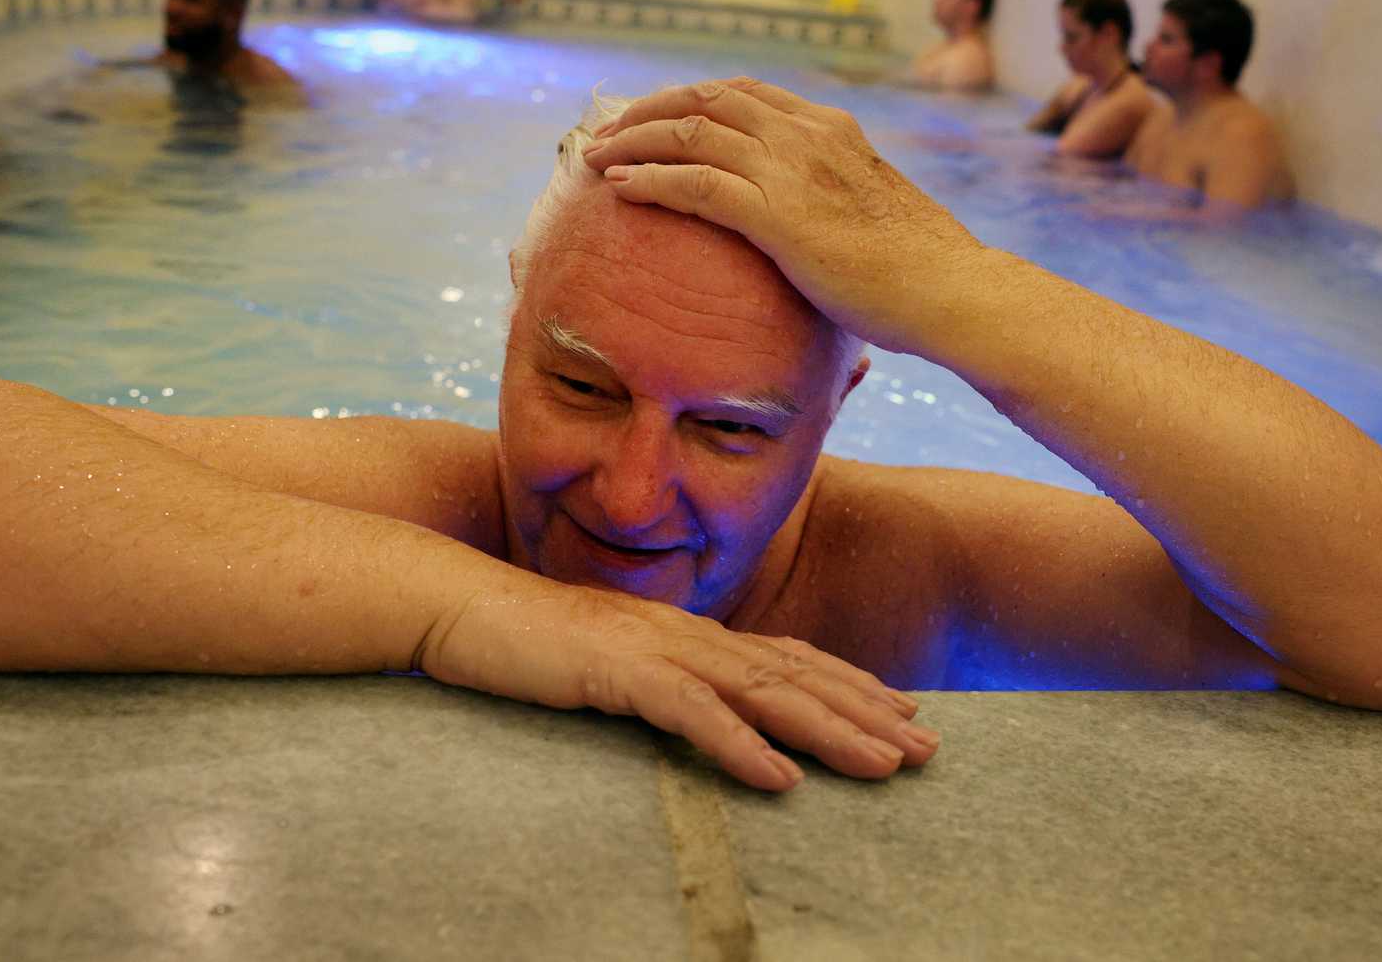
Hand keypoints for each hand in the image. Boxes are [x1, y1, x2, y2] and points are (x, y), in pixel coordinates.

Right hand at [415, 578, 935, 791]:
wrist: (452, 603)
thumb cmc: (523, 641)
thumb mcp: (605, 663)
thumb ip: (655, 680)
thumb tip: (697, 709)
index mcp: (685, 631)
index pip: (786, 657)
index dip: (849, 684)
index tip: (905, 713)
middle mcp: (684, 632)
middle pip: (794, 673)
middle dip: (866, 711)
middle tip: (928, 748)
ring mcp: (653, 647)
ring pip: (761, 690)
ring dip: (829, 729)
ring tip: (885, 766)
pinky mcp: (615, 670)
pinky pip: (688, 712)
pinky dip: (738, 744)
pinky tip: (778, 778)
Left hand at [579, 77, 982, 353]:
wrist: (950, 290)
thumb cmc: (920, 270)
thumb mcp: (870, 214)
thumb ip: (834, 201)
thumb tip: (814, 227)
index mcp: (831, 128)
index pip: (744, 92)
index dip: (688, 99)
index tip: (654, 116)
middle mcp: (807, 134)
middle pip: (706, 99)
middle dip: (648, 109)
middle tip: (609, 131)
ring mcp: (791, 169)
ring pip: (689, 132)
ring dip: (633, 139)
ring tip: (595, 156)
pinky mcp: (778, 214)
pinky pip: (695, 183)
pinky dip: (649, 178)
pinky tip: (618, 186)